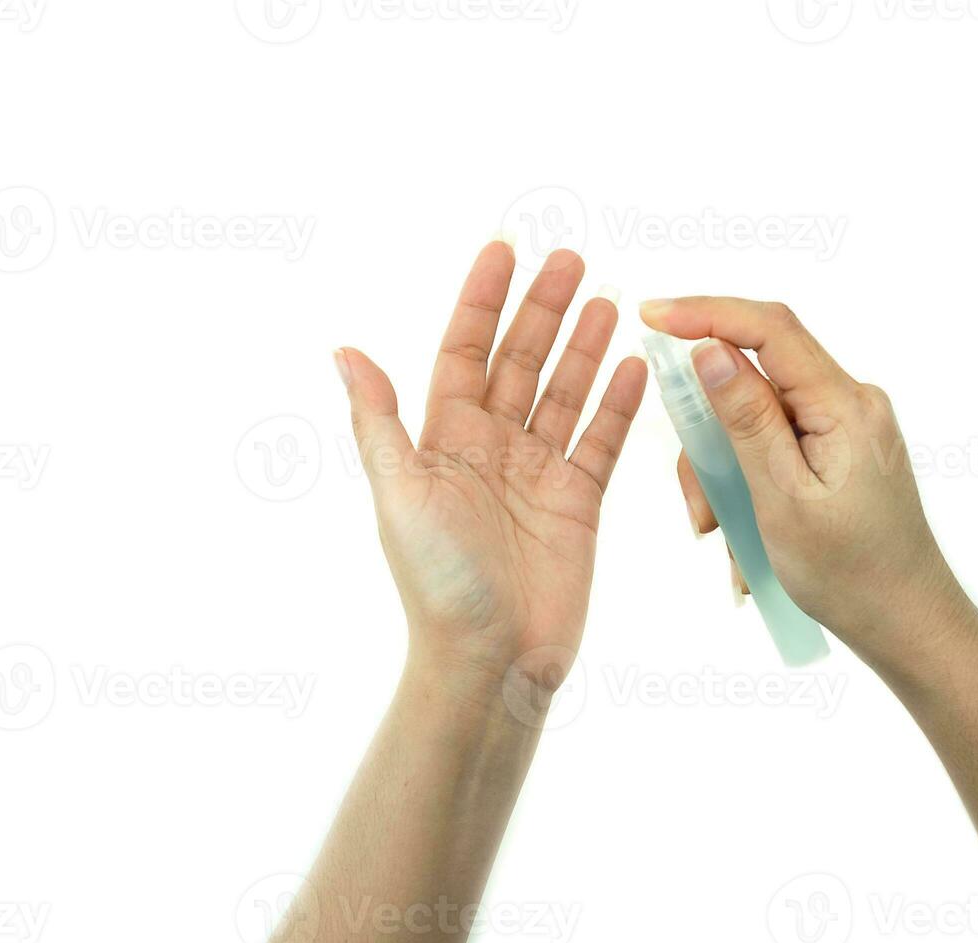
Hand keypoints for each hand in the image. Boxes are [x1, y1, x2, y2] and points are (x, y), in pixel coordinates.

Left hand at [336, 243, 645, 702]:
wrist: (491, 657)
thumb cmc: (437, 580)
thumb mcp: (398, 492)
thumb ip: (379, 420)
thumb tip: (343, 350)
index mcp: (443, 439)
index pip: (465, 351)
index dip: (483, 300)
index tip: (505, 249)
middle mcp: (491, 448)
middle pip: (521, 361)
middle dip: (544, 310)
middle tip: (574, 259)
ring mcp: (538, 474)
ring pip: (564, 393)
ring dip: (585, 347)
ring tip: (612, 300)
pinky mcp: (578, 503)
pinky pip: (600, 442)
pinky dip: (617, 405)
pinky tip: (634, 368)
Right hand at [641, 297, 971, 678]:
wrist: (908, 623)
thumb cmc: (850, 573)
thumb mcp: (781, 498)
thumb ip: (746, 419)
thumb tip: (710, 348)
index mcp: (844, 405)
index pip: (769, 328)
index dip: (705, 312)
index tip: (650, 315)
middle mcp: (851, 402)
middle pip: (755, 378)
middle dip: (710, 434)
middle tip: (699, 505)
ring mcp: (847, 427)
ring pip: (758, 419)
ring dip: (727, 474)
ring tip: (727, 537)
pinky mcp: (841, 450)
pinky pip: (776, 446)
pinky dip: (749, 484)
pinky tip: (749, 537)